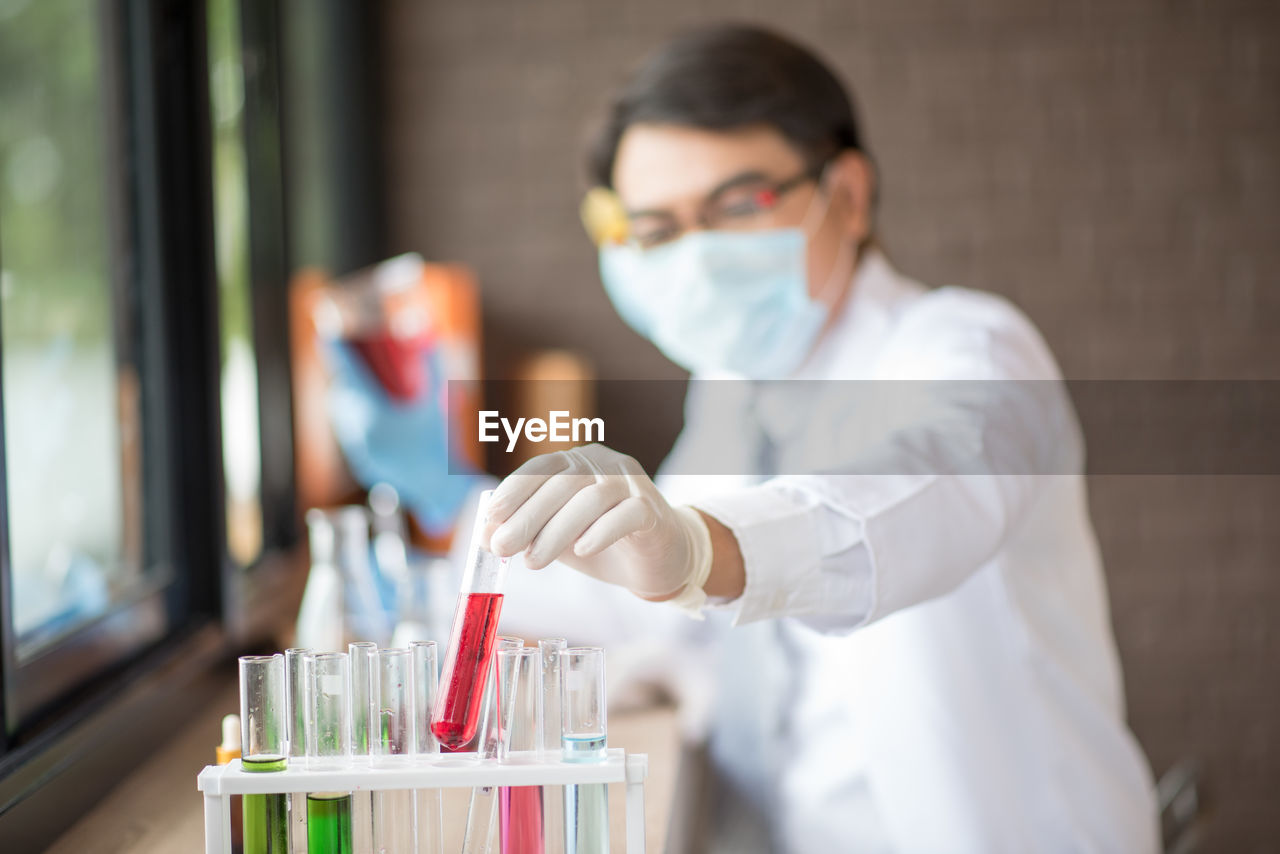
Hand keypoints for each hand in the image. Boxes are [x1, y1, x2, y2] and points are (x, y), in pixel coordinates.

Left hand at [323, 341, 476, 532]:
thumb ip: (433, 364)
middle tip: (351, 358)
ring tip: (360, 385)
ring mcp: (359, 449)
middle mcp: (359, 431)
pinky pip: (352, 434)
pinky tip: (366, 416)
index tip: (326, 330)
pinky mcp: (363, 463)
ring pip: (343, 414)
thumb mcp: (437, 399)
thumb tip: (428, 332)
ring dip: (348, 397)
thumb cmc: (440, 442)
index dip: (334, 349)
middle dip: (344, 374)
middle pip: (341, 392)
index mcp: (373, 412)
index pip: (346, 372)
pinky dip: (356, 420)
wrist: (439, 486)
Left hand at [485, 444, 711, 600]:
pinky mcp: (653, 510)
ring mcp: (632, 483)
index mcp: (579, 463)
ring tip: (533, 562)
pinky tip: (583, 551)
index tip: (490, 517)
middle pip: (563, 483)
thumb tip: (484, 536)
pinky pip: (627, 513)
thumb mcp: (557, 536)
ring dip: (556, 532)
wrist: (659, 560)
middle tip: (502, 547)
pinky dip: (601, 531)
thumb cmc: (603, 542)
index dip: (514, 490)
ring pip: (592, 498)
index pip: (541, 468)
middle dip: (527, 517)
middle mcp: (605, 464)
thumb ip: (527, 532)